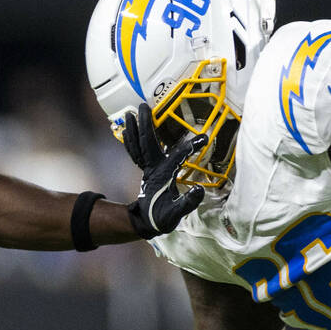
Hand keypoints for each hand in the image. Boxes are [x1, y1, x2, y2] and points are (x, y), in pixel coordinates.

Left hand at [123, 103, 206, 238]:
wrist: (147, 224)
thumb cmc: (162, 218)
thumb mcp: (177, 213)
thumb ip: (188, 202)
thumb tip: (199, 190)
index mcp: (163, 177)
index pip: (177, 158)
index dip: (190, 147)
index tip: (203, 138)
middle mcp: (152, 170)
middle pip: (147, 144)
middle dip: (146, 125)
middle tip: (143, 106)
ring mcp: (146, 169)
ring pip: (137, 147)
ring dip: (133, 130)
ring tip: (128, 114)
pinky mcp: (145, 170)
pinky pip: (135, 152)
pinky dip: (130, 140)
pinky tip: (127, 130)